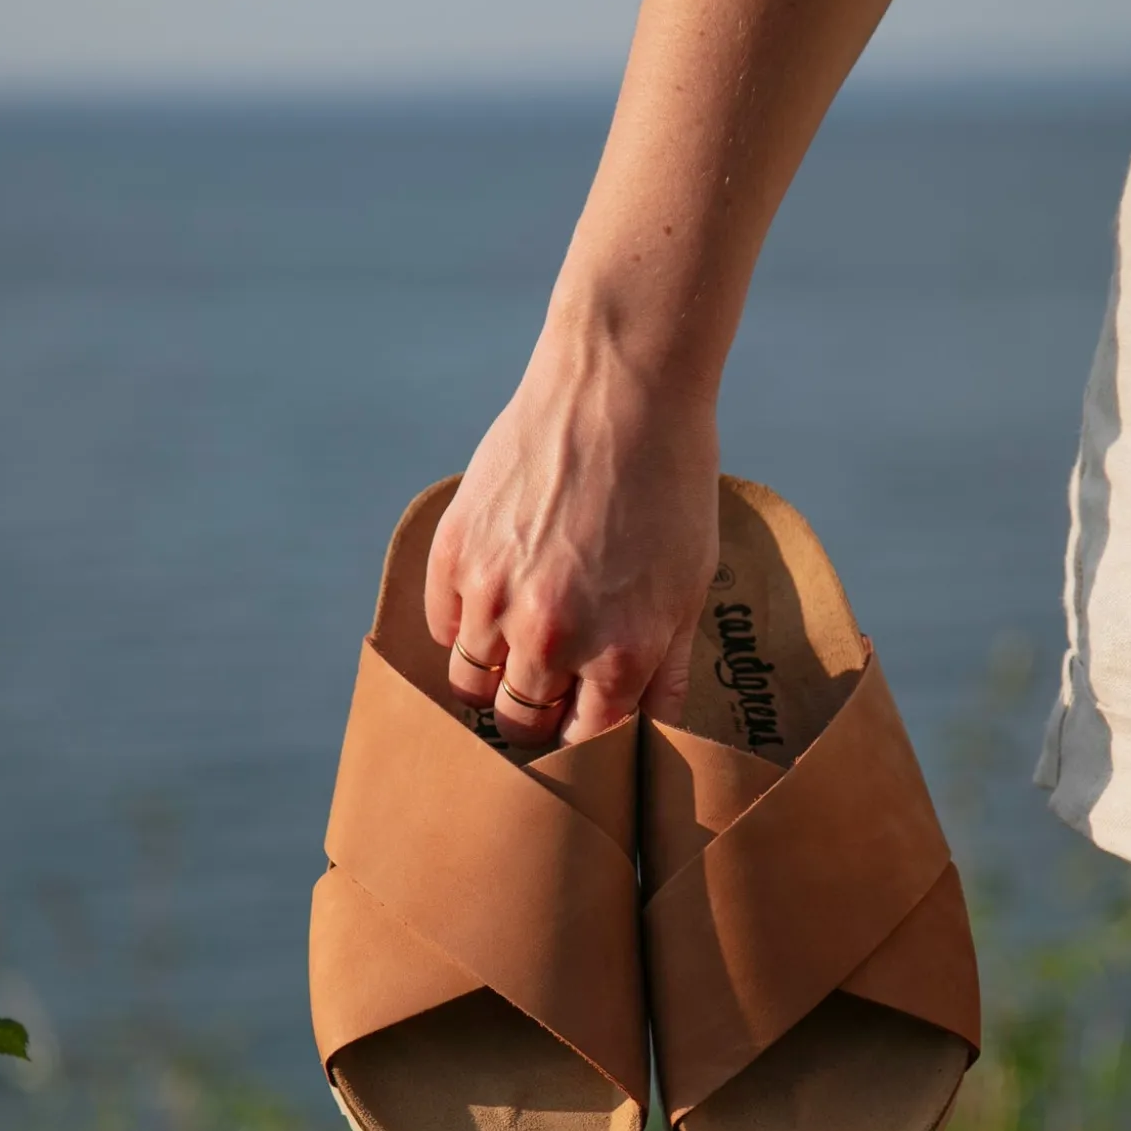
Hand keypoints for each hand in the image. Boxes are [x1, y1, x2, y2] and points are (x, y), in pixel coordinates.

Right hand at [424, 324, 718, 747]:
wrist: (621, 386)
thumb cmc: (670, 486)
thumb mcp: (689, 586)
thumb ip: (665, 671)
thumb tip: (653, 735)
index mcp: (618, 655)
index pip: (582, 743)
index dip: (583, 743)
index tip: (581, 727)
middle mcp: (550, 637)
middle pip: (519, 723)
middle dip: (534, 719)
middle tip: (546, 697)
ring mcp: (494, 594)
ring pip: (469, 683)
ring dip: (492, 676)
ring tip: (515, 651)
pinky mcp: (456, 552)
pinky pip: (441, 626)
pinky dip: (461, 626)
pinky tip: (492, 601)